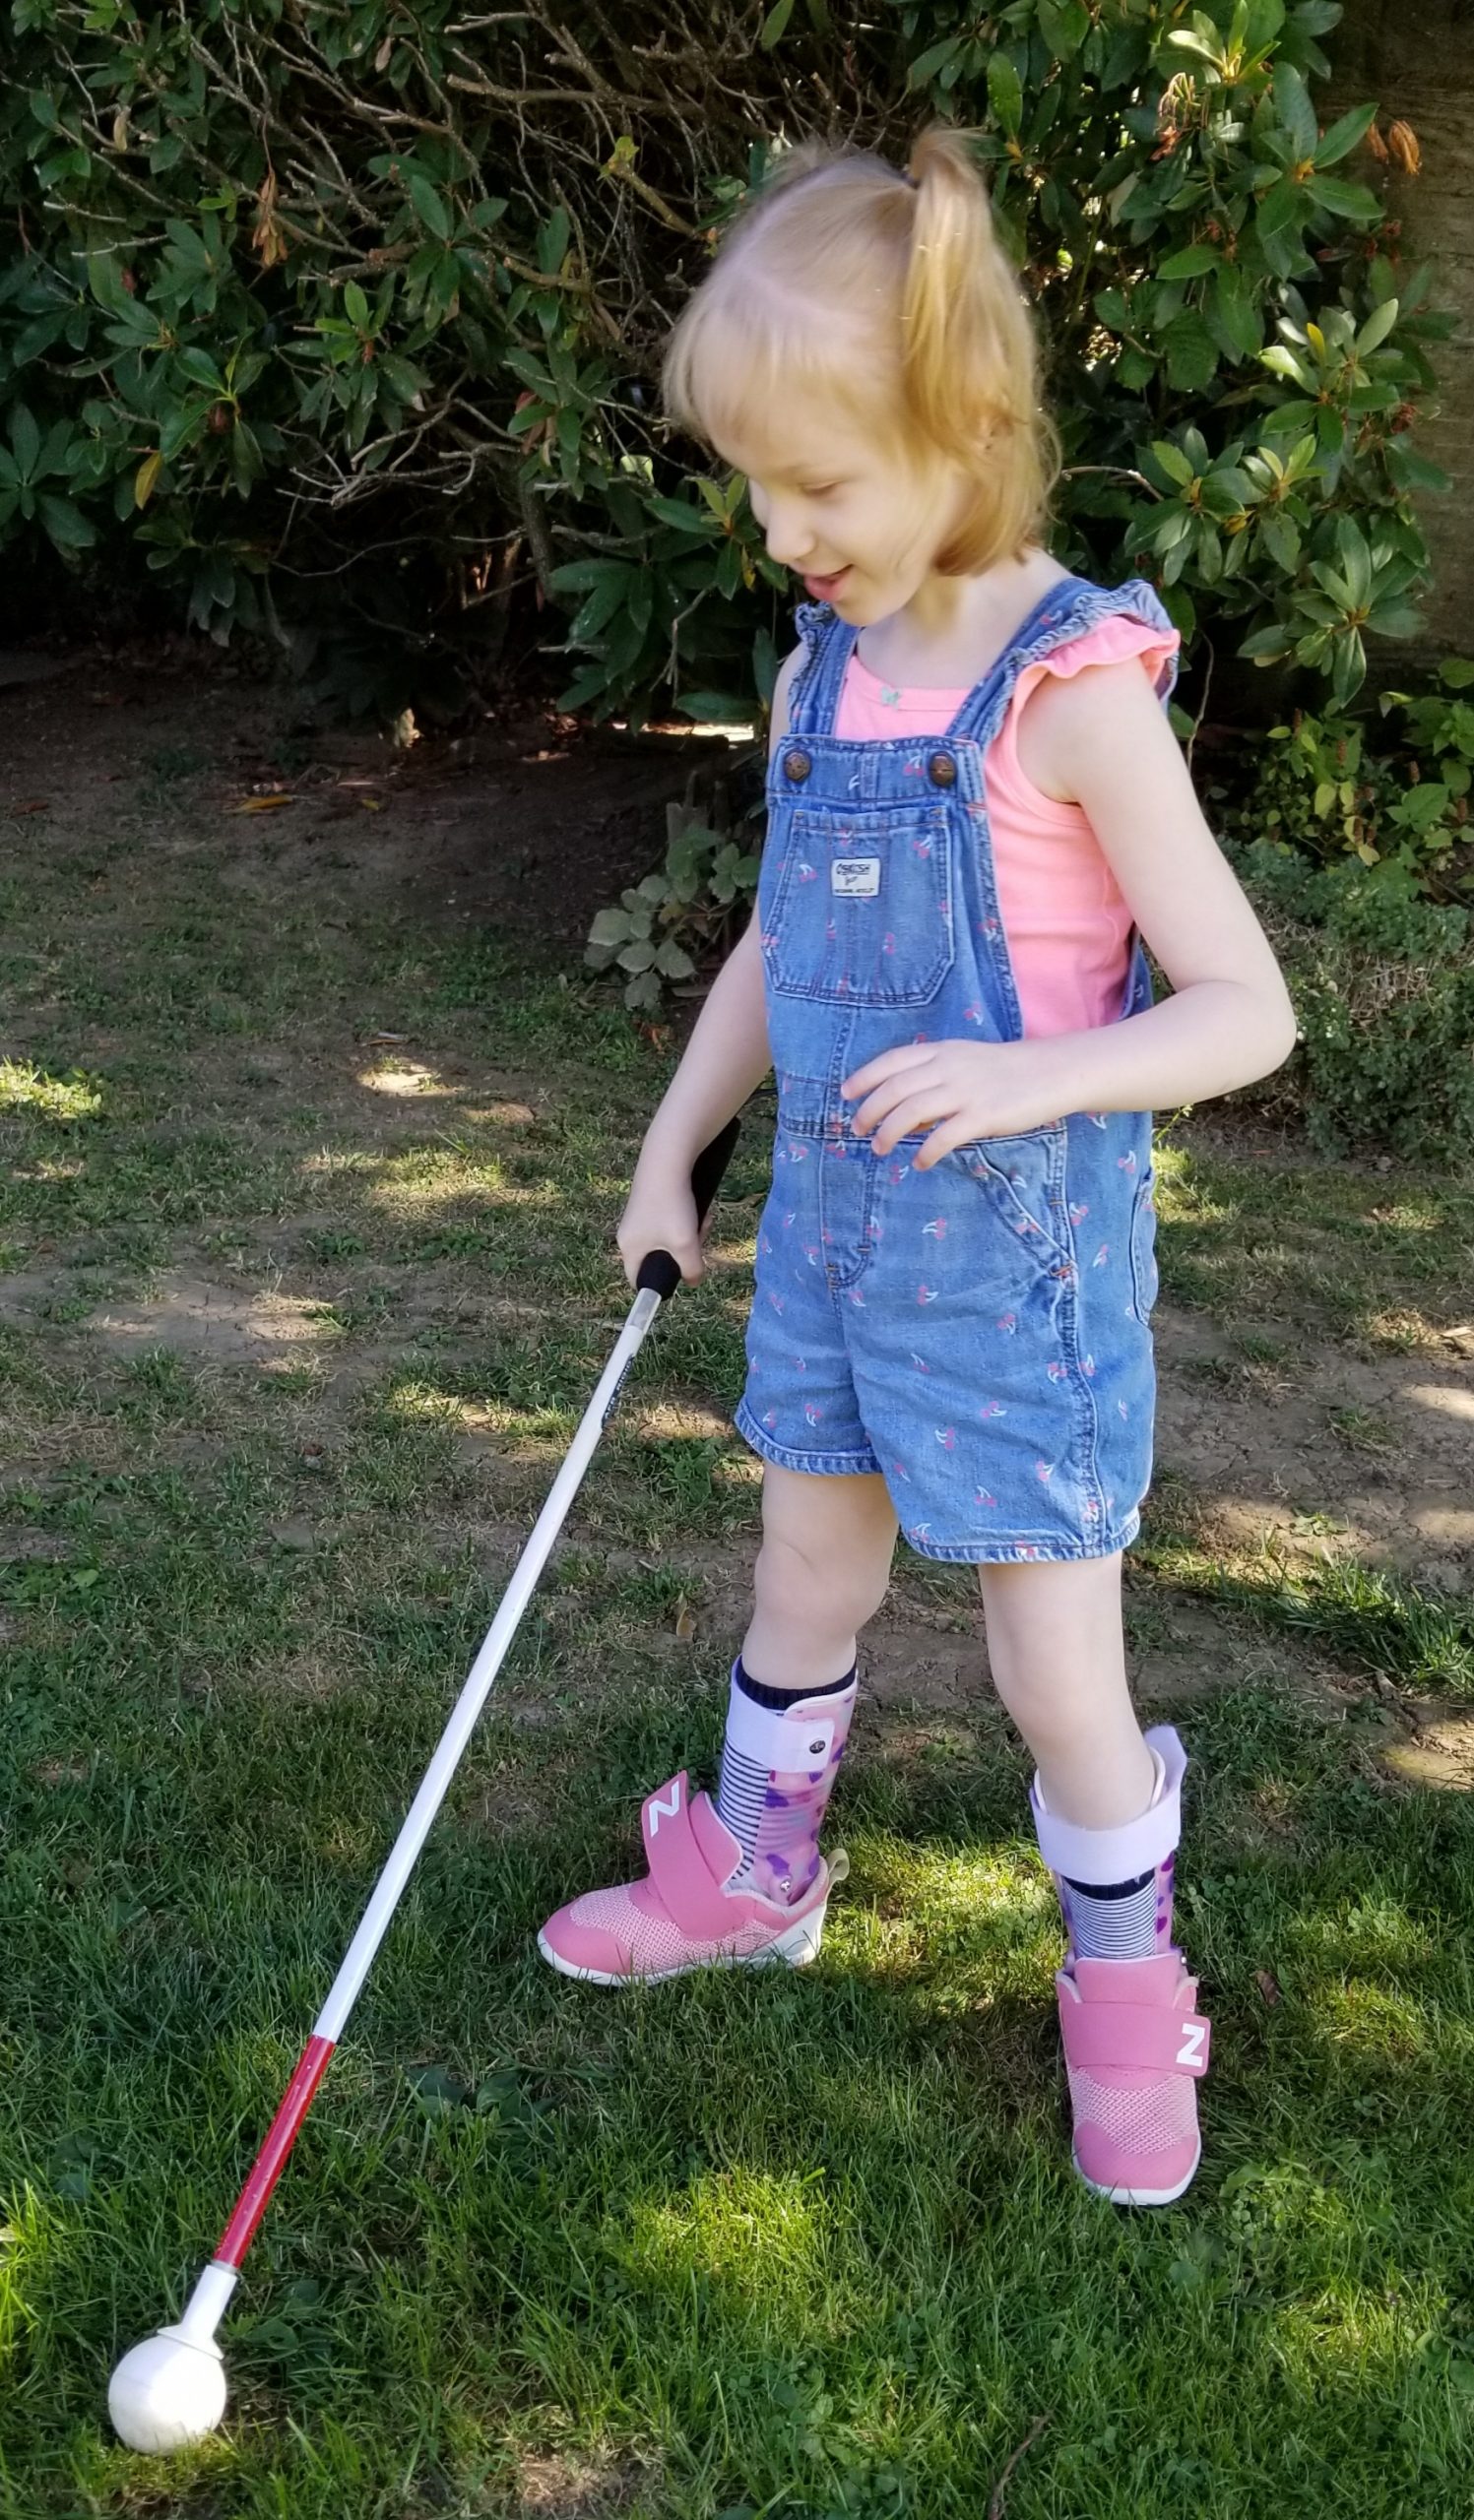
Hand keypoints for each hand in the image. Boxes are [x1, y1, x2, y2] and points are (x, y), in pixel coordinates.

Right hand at [616, 1153, 703, 1289]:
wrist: (667, 1159)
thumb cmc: (672, 1206)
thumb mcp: (686, 1244)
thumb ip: (691, 1269)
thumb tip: (694, 1282)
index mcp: (629, 1248)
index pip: (637, 1280)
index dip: (659, 1284)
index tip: (680, 1276)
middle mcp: (629, 1233)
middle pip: (659, 1258)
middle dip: (684, 1253)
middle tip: (699, 1240)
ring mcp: (639, 1216)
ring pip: (669, 1238)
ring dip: (690, 1233)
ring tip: (703, 1220)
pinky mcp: (650, 1201)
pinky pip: (670, 1221)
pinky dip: (687, 1218)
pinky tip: (699, 1208)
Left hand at [842, 1038, 1069, 1167]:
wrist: (1053, 1072)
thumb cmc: (1006, 1070)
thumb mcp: (965, 1062)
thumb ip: (934, 1079)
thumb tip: (905, 1113)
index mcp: (942, 1051)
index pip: (892, 1061)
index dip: (864, 1077)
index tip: (846, 1095)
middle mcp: (949, 1067)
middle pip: (894, 1089)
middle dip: (869, 1111)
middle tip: (858, 1130)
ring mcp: (966, 1091)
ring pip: (911, 1112)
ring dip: (889, 1133)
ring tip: (880, 1149)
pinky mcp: (984, 1115)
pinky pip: (944, 1136)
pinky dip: (925, 1152)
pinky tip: (919, 1162)